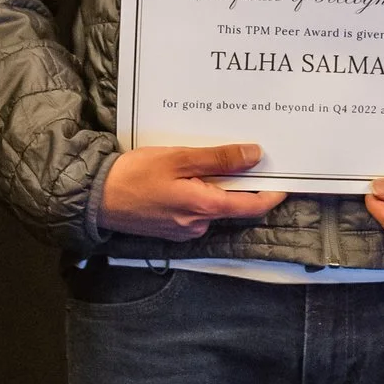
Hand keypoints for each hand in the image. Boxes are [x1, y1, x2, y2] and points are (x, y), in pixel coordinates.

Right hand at [100, 144, 287, 238]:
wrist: (95, 197)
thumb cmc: (135, 175)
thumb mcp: (179, 158)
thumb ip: (218, 158)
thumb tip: (254, 154)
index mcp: (204, 207)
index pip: (252, 206)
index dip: (273, 194)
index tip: (288, 178)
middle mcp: (199, 224)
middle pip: (233, 204)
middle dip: (242, 182)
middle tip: (249, 154)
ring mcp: (184, 229)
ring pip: (213, 204)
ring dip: (217, 185)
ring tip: (211, 157)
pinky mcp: (171, 227)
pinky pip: (196, 208)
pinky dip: (199, 191)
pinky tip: (188, 172)